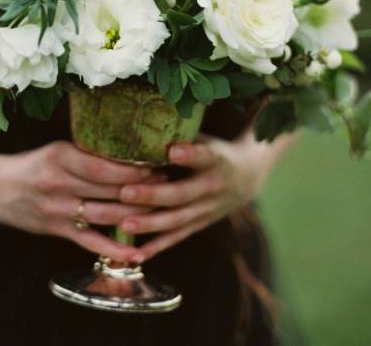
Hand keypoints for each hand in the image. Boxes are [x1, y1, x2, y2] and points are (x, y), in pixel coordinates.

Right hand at [0, 141, 162, 261]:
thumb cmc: (31, 166)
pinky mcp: (57, 230)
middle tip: (168, 186)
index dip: (132, 170)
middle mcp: (59, 184)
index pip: (103, 166)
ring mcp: (58, 210)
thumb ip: (85, 155)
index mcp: (60, 157)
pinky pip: (90, 241)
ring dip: (135, 215)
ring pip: (105, 215)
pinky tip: (137, 253)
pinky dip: (115, 248)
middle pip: (109, 190)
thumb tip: (128, 154)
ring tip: (161, 211)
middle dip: (142, 190)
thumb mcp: (55, 151)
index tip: (155, 166)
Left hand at [117, 131, 278, 260]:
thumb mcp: (206, 136)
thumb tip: (144, 117)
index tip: (173, 149)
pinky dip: (156, 247)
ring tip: (124, 224)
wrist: (247, 178)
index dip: (191, 154)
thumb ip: (181, 133)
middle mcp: (213, 188)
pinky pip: (176, 238)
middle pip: (182, 194)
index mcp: (217, 160)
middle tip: (126, 192)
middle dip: (154, 194)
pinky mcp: (199, 225)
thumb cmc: (214, 150)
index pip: (205, 156)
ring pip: (177, 220)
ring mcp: (207, 210)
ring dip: (150, 224)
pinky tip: (135, 254)